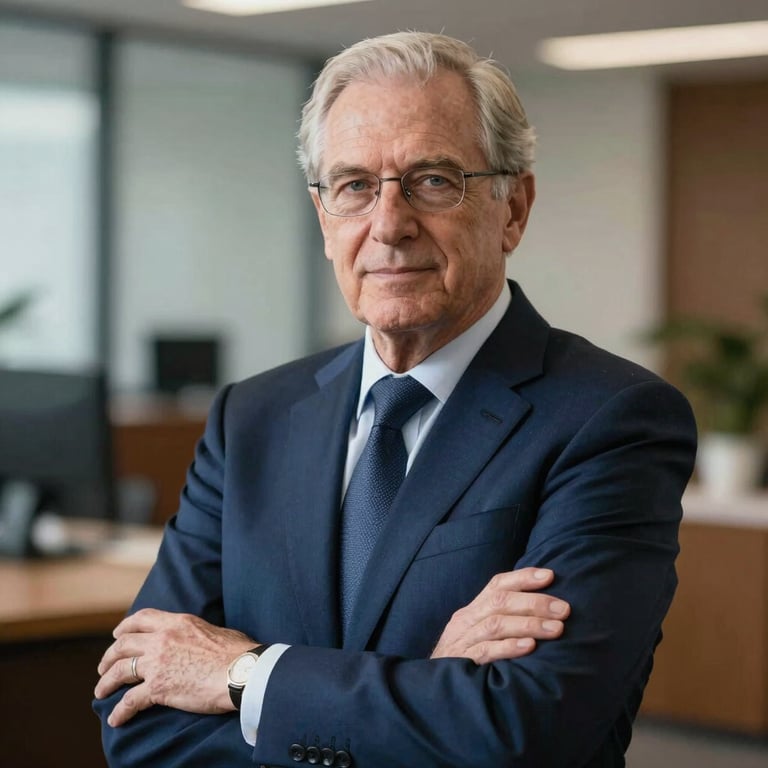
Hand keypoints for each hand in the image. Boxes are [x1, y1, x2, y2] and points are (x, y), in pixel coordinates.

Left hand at [94, 608, 256, 726]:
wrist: (241, 672)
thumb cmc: (238, 653)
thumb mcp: (214, 630)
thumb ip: (197, 633)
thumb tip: (201, 639)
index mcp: (177, 622)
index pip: (142, 618)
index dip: (125, 626)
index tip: (117, 634)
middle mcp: (162, 639)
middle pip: (123, 644)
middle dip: (109, 656)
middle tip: (104, 666)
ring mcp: (157, 663)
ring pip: (119, 670)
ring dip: (106, 682)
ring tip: (100, 692)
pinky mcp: (157, 687)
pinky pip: (130, 701)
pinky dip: (119, 712)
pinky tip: (115, 719)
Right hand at [430, 568, 569, 663]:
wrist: (428, 689)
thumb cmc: (464, 658)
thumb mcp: (478, 633)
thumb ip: (501, 620)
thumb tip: (543, 611)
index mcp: (472, 610)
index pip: (498, 585)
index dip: (523, 578)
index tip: (551, 575)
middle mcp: (466, 620)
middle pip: (500, 602)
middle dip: (535, 602)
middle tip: (564, 609)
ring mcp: (462, 641)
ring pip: (496, 624)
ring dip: (529, 624)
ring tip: (556, 629)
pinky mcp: (462, 663)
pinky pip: (486, 651)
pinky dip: (509, 647)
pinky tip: (530, 647)